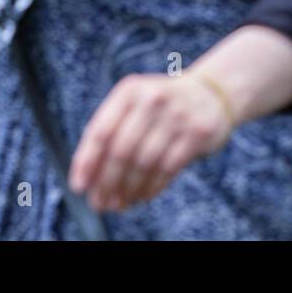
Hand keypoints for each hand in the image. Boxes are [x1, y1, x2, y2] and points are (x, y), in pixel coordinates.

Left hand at [68, 72, 234, 212]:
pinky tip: (143, 195)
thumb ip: (110, 132)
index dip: (87, 163)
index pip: (101, 132)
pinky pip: (167, 169)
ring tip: (121, 202)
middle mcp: (153, 98)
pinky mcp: (197, 133)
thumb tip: (87, 179)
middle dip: (107, 183)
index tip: (79, 187)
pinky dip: (151, 187)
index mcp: (130, 90)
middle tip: (101, 202)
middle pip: (121, 151)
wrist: (212, 93)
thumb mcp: (134, 105)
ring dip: (128, 189)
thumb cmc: (161, 107)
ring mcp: (178, 115)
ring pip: (144, 163)